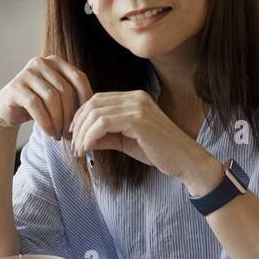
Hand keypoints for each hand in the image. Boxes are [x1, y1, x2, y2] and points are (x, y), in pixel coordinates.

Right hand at [0, 56, 92, 140]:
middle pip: (65, 90)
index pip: (78, 78)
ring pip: (52, 98)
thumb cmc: (36, 106)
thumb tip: (97, 109)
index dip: (85, 99)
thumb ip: (73, 95)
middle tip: (71, 134)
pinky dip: (46, 123)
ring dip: (58, 121)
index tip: (87, 119)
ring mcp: (27, 73)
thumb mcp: (57, 97)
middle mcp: (41, 63)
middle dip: (70, 115)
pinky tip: (50, 134)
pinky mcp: (15, 87)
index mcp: (55, 62)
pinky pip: (36, 106)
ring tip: (60, 136)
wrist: (5, 112)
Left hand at [68, 90, 222, 191]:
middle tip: (73, 146)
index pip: (97, 99)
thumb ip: (105, 137)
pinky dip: (90, 137)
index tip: (74, 136)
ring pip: (95, 113)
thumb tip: (80, 139)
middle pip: (92, 103)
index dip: (80, 117)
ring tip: (79, 151)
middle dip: (77, 125)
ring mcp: (138, 106)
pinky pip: (103, 124)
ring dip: (81, 134)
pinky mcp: (138, 120)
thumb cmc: (158, 152)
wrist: (185, 161)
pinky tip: (88, 149)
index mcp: (134, 98)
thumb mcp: (125, 141)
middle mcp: (135, 97)